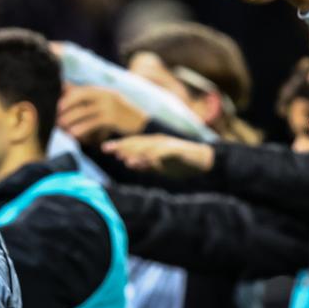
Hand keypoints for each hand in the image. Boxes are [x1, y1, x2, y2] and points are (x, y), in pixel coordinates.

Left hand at [56, 85, 147, 142]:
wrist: (142, 124)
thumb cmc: (120, 116)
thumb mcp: (107, 104)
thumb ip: (91, 101)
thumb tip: (71, 99)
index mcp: (102, 90)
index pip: (80, 89)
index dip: (66, 97)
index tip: (56, 106)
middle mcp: (104, 94)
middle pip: (79, 97)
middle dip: (65, 107)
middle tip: (55, 117)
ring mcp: (108, 105)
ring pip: (83, 111)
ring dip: (69, 119)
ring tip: (60, 127)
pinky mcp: (111, 118)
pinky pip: (91, 122)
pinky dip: (80, 128)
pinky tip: (72, 134)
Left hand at [101, 134, 215, 177]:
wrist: (205, 160)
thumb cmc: (182, 163)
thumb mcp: (159, 165)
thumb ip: (144, 163)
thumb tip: (127, 163)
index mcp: (153, 144)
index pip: (133, 143)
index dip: (118, 145)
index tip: (103, 147)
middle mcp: (159, 142)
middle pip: (137, 143)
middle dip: (121, 146)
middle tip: (106, 149)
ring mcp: (169, 146)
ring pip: (149, 148)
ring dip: (135, 152)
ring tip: (123, 159)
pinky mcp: (179, 152)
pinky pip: (165, 154)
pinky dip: (155, 157)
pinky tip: (147, 160)